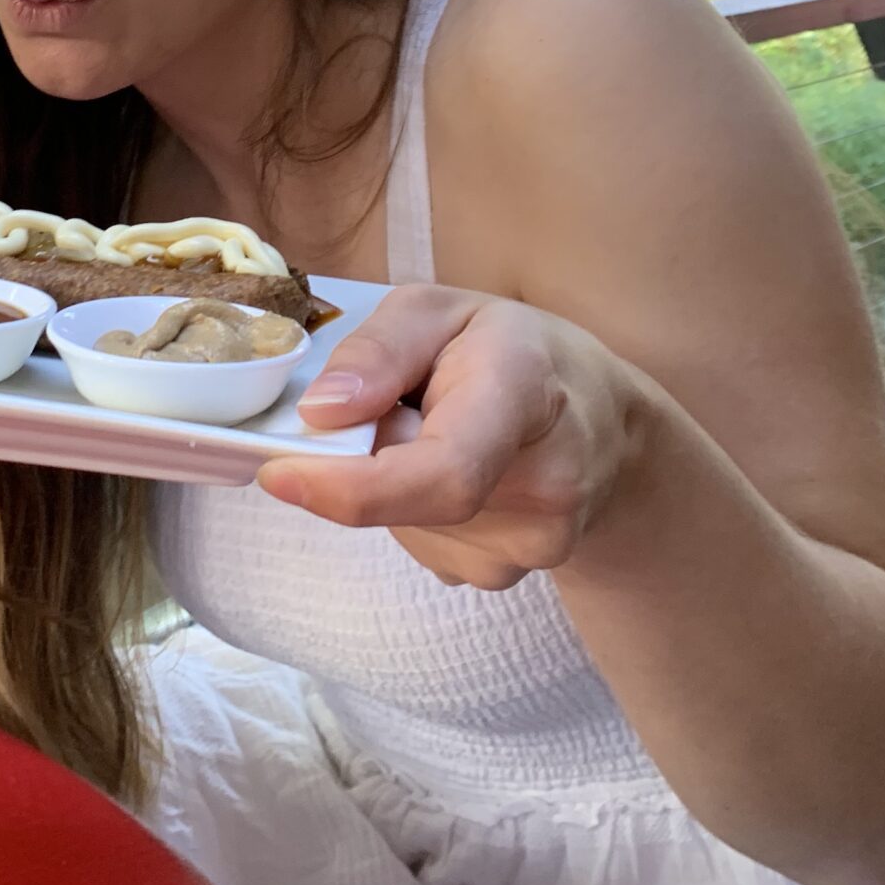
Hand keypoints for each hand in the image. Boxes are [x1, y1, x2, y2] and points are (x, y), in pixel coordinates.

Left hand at [255, 286, 644, 589]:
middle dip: (364, 460)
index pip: (444, 471)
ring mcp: (531, 545)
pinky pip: (418, 542)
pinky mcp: (505, 574)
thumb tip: (319, 413)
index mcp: (524, 393)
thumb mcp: (442, 310)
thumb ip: (378, 351)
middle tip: (395, 408)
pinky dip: (409, 507)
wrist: (606, 427)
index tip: (278, 474)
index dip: (352, 488)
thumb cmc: (517, 352)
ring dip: (390, 479)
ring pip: (402, 524)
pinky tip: (453, 468)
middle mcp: (544, 484)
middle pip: (406, 501)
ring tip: (442, 432)